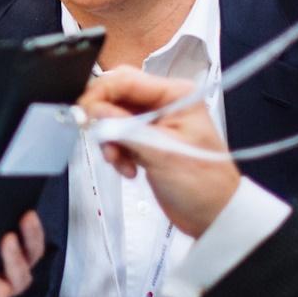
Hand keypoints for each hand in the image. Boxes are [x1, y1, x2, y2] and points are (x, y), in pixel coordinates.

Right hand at [79, 66, 240, 237]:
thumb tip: (92, 110)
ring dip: (111, 142)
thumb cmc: (204, 184)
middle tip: (101, 140)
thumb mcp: (161, 152)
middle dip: (105, 120)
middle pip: (117, 98)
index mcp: (175, 95)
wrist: (214, 216)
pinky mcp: (146, 141)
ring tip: (121, 162)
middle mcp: (164, 104)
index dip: (100, 93)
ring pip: (114, 119)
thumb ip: (124, 128)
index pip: (127, 80)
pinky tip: (129, 168)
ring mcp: (154, 123)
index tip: (83, 112)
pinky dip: (117, 153)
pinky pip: (118, 138)